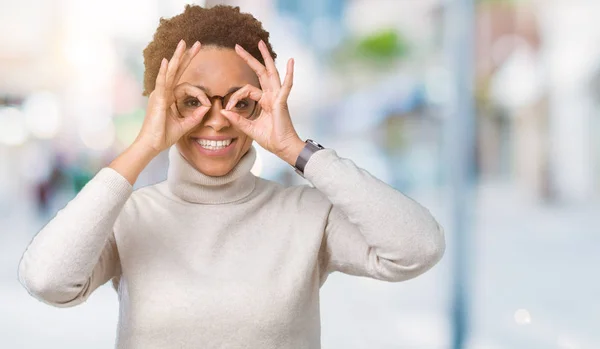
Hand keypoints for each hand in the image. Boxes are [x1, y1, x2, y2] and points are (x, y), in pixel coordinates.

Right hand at [134, 40, 210, 154]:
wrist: (152, 145)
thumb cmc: (164, 136)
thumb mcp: (185, 125)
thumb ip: (196, 116)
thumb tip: (207, 107)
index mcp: (169, 98)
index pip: (186, 86)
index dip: (200, 93)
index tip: (208, 103)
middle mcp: (163, 93)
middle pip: (177, 71)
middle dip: (186, 57)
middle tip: (197, 44)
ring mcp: (159, 94)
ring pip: (170, 72)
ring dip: (177, 58)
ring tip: (183, 44)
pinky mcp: (157, 100)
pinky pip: (162, 83)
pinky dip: (164, 72)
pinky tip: (167, 61)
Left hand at [220, 40, 304, 165]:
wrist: (283, 148)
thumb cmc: (271, 139)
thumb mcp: (249, 128)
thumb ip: (237, 120)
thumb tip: (223, 111)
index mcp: (265, 101)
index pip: (246, 90)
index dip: (235, 97)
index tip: (228, 108)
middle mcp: (271, 96)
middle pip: (260, 72)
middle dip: (250, 59)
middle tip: (237, 47)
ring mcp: (278, 97)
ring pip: (271, 73)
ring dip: (266, 57)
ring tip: (260, 43)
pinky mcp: (282, 102)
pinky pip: (286, 86)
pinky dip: (289, 74)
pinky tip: (291, 61)